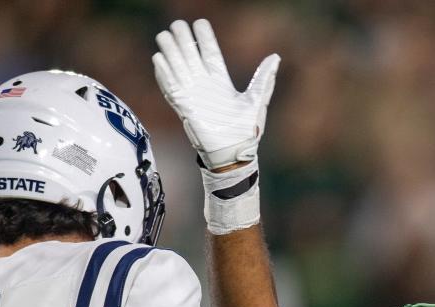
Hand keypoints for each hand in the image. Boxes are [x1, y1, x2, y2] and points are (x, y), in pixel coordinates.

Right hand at [153, 19, 279, 168]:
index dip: (205, 38)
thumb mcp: (257, 101)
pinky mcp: (184, 108)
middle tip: (177, 23)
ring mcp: (193, 96)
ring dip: (171, 52)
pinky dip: (164, 74)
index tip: (200, 22)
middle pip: (190, 57)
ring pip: (178, 69)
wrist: (235, 155)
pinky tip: (158, 59)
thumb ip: (264, 79)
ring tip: (164, 35)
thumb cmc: (247, 131)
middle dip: (184, 40)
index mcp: (221, 81)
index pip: (210, 54)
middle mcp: (204, 85)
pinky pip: (171, 88)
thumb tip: (276, 57)